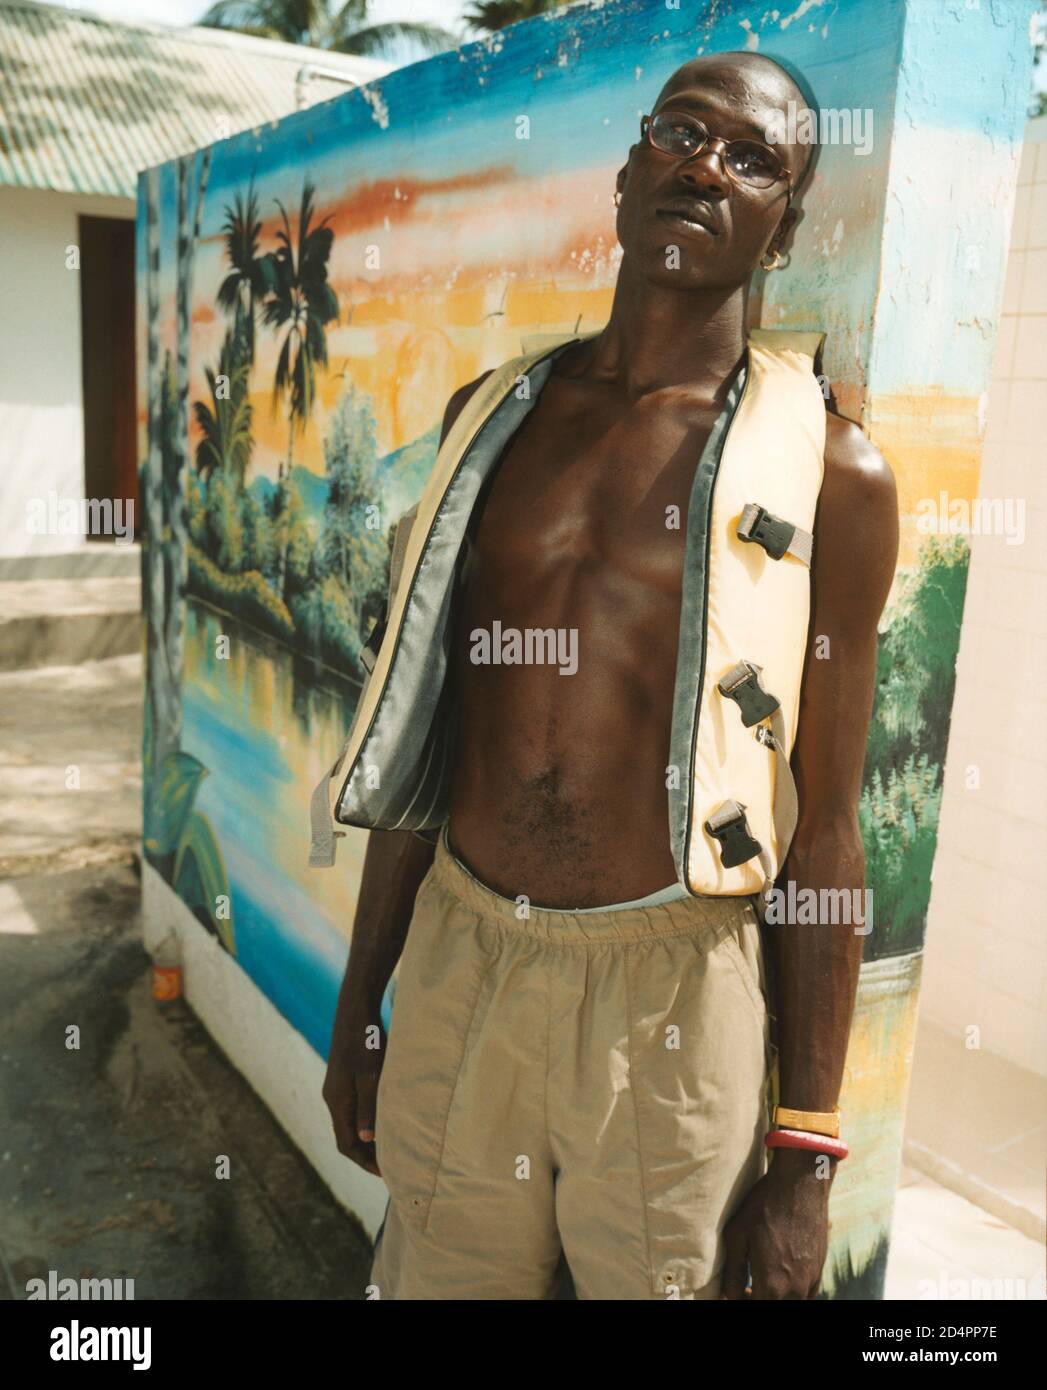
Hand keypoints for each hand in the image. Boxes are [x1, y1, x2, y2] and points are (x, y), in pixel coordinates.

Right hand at [322, 1005, 385, 1177]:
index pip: (346, 1144)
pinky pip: (354, 1108)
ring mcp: (338, 1087)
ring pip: (350, 1122)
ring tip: (392, 1145)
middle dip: (366, 1153)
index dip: (365, 1161)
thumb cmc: (366, 1041)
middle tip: (392, 1164)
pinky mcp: (345, 1076)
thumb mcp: (371, 1076)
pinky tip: (386, 1116)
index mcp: (337, 1101)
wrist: (356, 1009)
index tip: (386, 1172)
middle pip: (346, 1136)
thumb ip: (369, 1107)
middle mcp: (333, 1097)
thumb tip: (367, 1139)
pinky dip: (368, 1119)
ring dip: (368, 1136)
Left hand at [721, 1148, 833, 1298]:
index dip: (741, 1301)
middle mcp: (795, 1289)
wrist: (801, 1184)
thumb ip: (732, 1273)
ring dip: (775, 1297)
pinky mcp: (819, 1270)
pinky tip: (780, 1275)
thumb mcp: (737, 1236)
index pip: (754, 1308)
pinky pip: (806, 1294)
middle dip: (757, 1299)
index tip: (735, 1293)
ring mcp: (811, 1281)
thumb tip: (727, 1296)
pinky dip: (791, 1292)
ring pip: (792, 1302)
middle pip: (774, 1306)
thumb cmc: (764, 1206)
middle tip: (745, 1289)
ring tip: (761, 1282)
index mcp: (772, 1285)